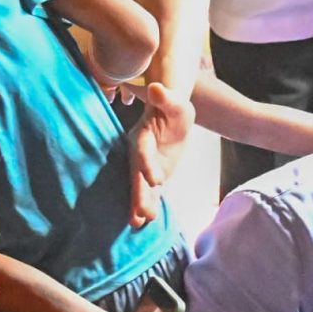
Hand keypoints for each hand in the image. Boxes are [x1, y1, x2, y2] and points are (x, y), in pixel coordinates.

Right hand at [130, 82, 194, 226]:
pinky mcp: (150, 174)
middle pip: (136, 175)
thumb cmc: (174, 107)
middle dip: (138, 194)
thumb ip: (167, 98)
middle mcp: (138, 152)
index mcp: (143, 135)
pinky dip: (146, 205)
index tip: (156, 180)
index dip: (147, 165)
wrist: (171, 116)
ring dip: (138, 204)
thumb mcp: (177, 102)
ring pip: (139, 186)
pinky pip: (148, 191)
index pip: (143, 151)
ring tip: (137, 224)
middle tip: (140, 215)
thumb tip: (157, 87)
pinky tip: (143, 223)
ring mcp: (143, 165)